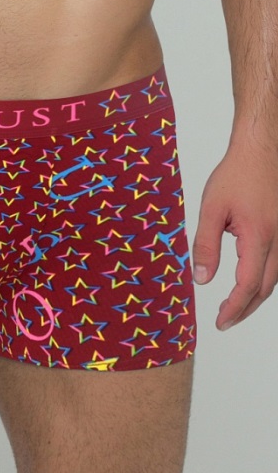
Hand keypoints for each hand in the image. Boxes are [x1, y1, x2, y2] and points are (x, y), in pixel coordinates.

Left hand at [193, 146, 277, 328]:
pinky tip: (250, 280)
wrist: (261, 150)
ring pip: (274, 278)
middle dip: (245, 309)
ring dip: (255, 296)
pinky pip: (276, 264)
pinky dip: (263, 279)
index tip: (220, 322)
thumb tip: (202, 279)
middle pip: (264, 288)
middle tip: (225, 321)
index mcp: (259, 238)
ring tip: (235, 306)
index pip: (247, 285)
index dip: (234, 308)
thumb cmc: (237, 174)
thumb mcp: (212, 208)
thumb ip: (205, 244)